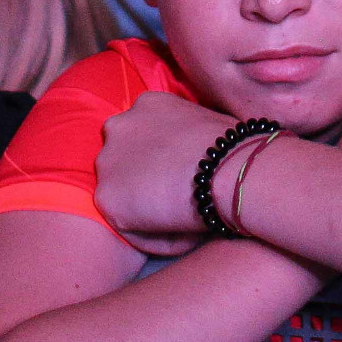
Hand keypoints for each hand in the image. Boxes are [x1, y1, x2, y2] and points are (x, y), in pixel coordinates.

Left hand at [95, 90, 234, 255]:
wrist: (226, 168)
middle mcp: (119, 127)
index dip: (165, 161)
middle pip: (126, 162)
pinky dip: (154, 236)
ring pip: (126, 196)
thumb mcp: (208, 123)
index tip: (186, 178)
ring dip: (149, 211)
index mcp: (146, 104)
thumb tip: (199, 157)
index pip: (145, 135)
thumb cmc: (233, 148)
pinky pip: (129, 227)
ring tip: (185, 222)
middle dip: (148, 181)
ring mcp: (108, 162)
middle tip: (181, 200)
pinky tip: (184, 235)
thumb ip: (188, 135)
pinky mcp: (107, 198)